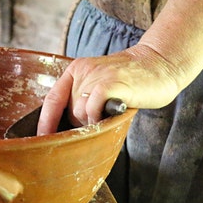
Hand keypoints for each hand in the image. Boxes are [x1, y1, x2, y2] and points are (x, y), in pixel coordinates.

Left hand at [37, 43, 181, 134]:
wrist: (161, 64)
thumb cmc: (132, 81)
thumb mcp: (101, 84)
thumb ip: (85, 98)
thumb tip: (67, 127)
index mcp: (76, 70)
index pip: (52, 99)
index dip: (44, 121)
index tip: (41, 138)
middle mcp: (83, 72)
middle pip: (68, 110)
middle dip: (82, 122)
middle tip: (103, 115)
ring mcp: (96, 76)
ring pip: (80, 112)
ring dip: (94, 120)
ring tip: (112, 110)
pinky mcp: (110, 83)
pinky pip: (93, 109)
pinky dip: (100, 116)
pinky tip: (112, 112)